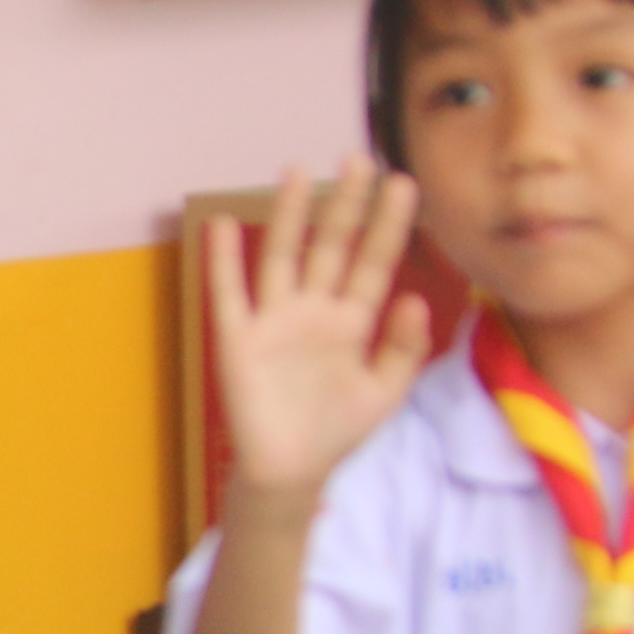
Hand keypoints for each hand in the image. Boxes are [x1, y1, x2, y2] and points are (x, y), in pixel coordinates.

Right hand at [205, 173, 436, 513]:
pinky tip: (218, 225)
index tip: (404, 183)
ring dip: (289, 217)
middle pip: (331, 247)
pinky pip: (229, 295)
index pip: (374, 262)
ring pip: (282, 257)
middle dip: (345, 205)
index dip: (389, 225)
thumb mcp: (384, 393)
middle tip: (360, 159)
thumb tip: (415, 300)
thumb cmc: (336, 432)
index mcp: (352, 322)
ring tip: (297, 172)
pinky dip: (222, 262)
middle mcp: (314, 310)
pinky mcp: (239, 340)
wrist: (290, 474)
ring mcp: (275, 321)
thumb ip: (404, 349)